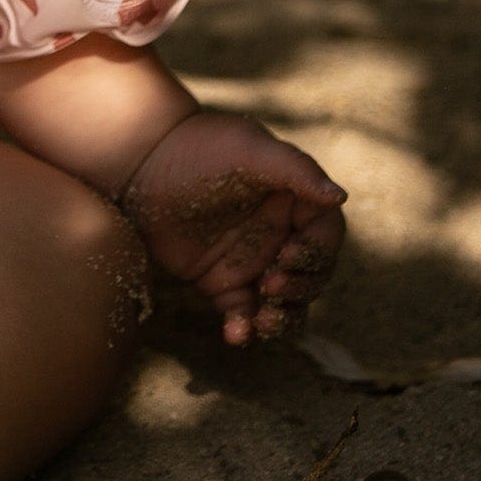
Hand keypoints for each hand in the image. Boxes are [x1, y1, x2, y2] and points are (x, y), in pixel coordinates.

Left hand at [119, 110, 345, 345]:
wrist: (141, 163)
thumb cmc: (198, 146)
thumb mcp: (248, 149)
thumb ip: (294, 170)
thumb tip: (340, 196)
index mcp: (295, 202)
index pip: (325, 237)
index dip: (315, 253)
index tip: (288, 256)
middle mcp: (281, 235)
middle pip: (312, 277)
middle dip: (300, 289)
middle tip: (270, 287)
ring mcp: (254, 261)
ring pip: (286, 304)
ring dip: (282, 320)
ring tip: (261, 323)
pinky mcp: (224, 283)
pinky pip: (244, 314)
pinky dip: (244, 328)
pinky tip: (235, 334)